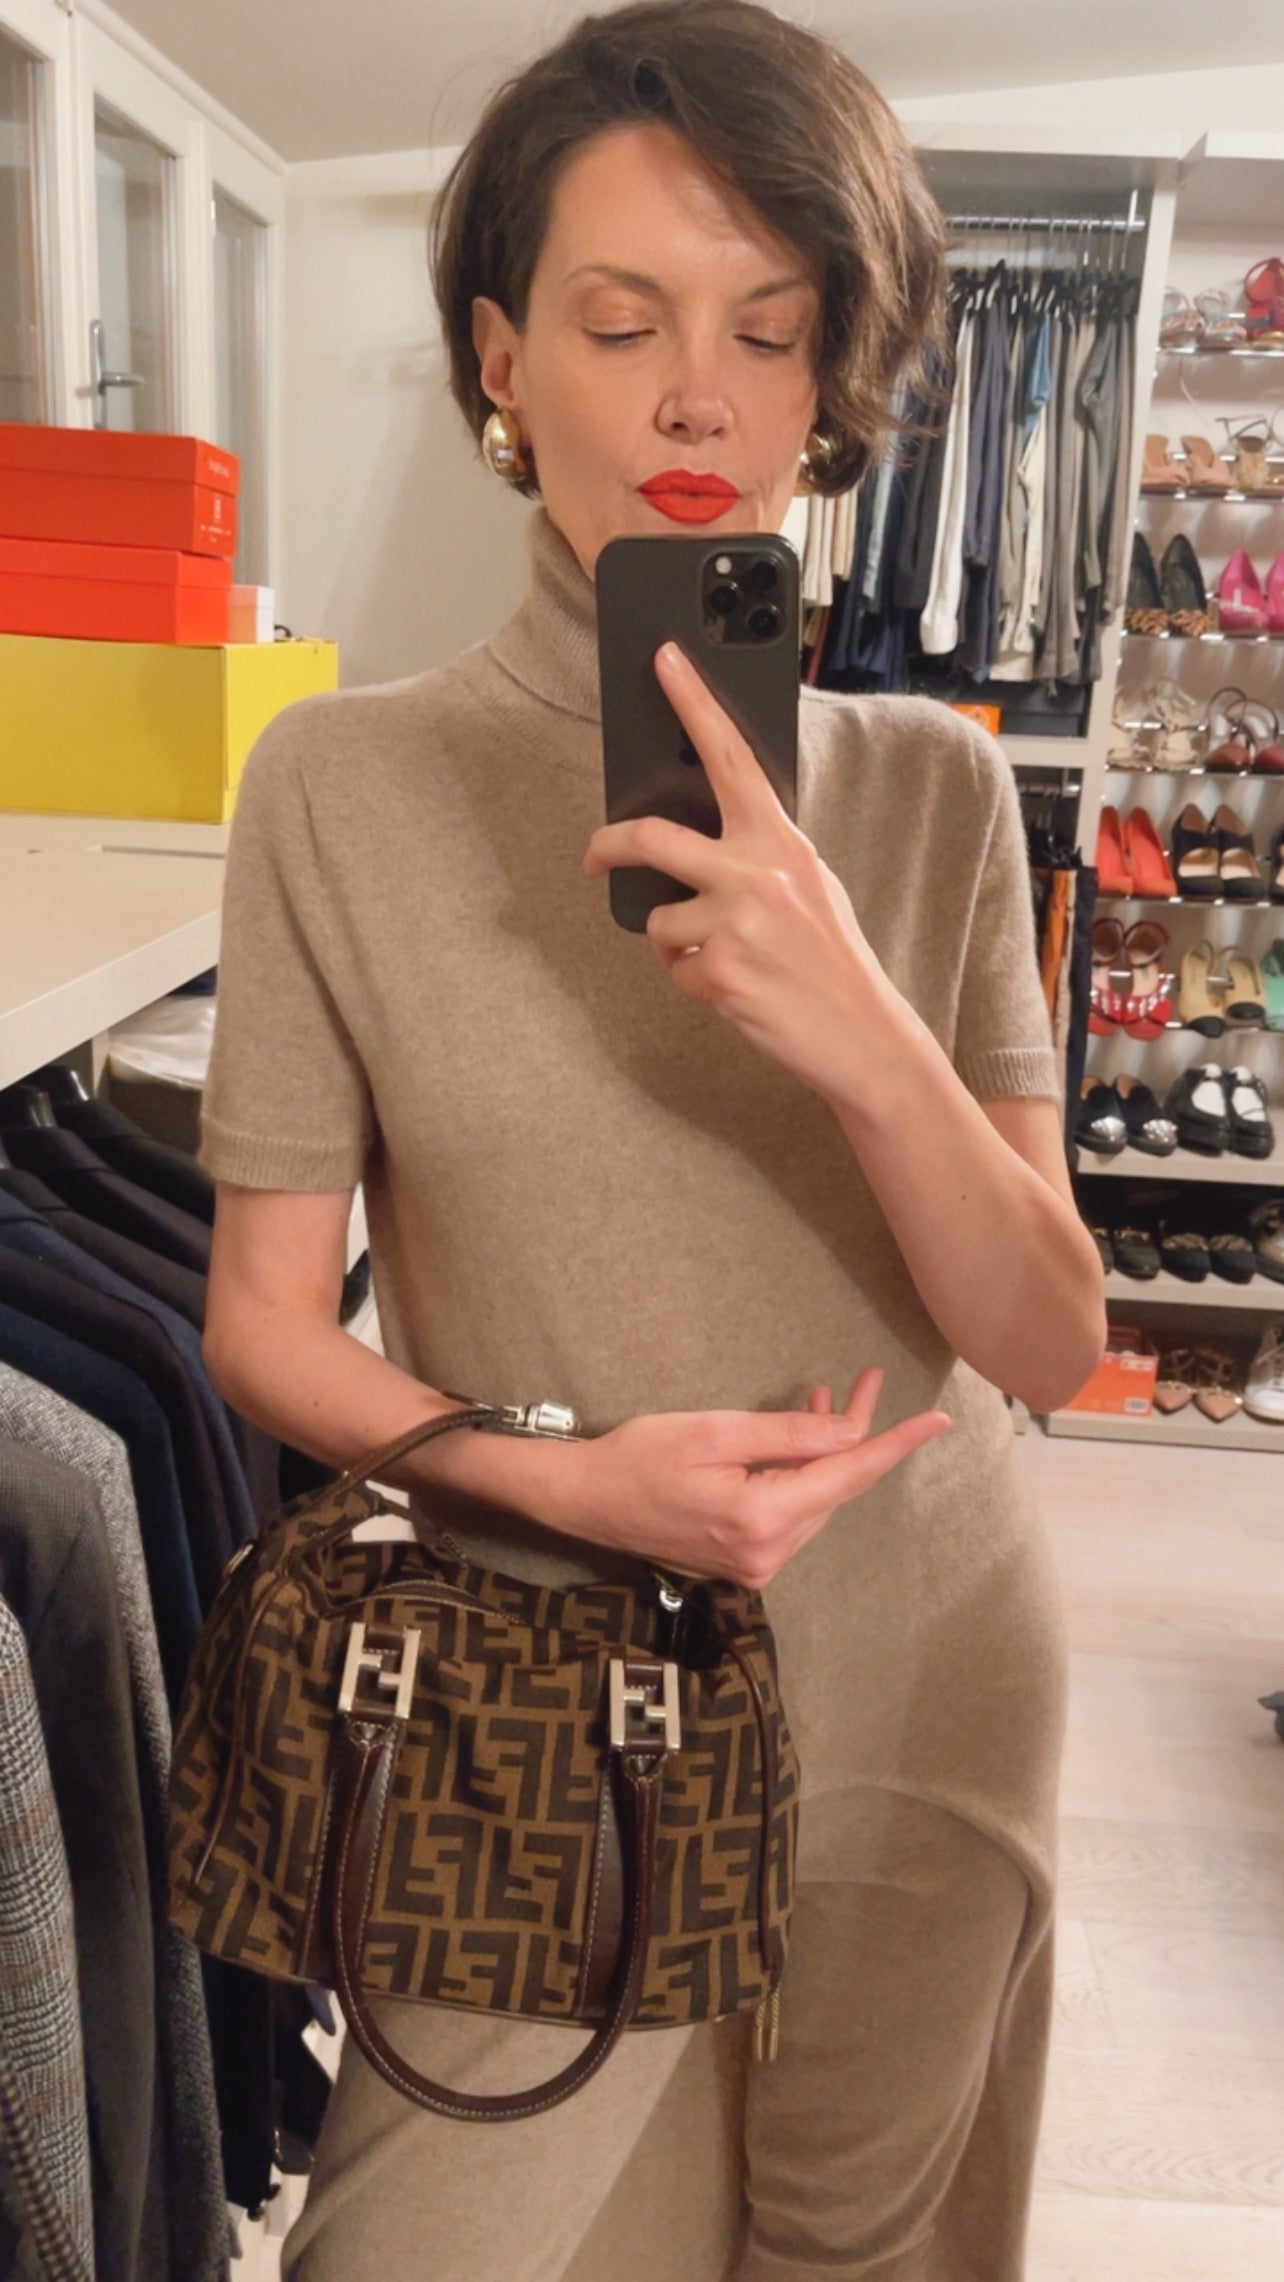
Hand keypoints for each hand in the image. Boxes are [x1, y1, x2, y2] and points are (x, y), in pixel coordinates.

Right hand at [557, 1367, 950, 1589]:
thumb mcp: (716, 1431)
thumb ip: (789, 1435)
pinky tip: (793, 1443)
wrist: (586, 1499)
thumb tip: (853, 1432)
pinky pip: (790, 1514)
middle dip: (852, 1435)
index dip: (894, 1445)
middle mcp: (768, 1554)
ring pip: (814, 1501)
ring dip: (823, 1454)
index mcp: (762, 1520)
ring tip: (820, 1400)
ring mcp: (756, 1566)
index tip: (937, 1422)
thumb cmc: (641, 1455)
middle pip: (834, 1489)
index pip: (848, 1477)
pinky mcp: (744, 1564)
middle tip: (860, 1380)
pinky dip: (799, 1476)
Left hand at [581, 643, 905, 1101]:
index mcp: (782, 841)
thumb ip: (763, 855)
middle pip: (652, 838)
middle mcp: (756, 873)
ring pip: (658, 921)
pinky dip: (694, 983)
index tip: (664, 658)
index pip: (730, 756)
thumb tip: (704, 840)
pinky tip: (737, 990)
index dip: (693, 702)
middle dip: (609, 846)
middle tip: (594, 857)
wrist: (863, 1034)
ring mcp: (733, 924)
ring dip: (678, 945)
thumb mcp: (812, 886)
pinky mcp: (716, 973)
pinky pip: (674, 970)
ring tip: (729, 960)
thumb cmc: (834, 959)